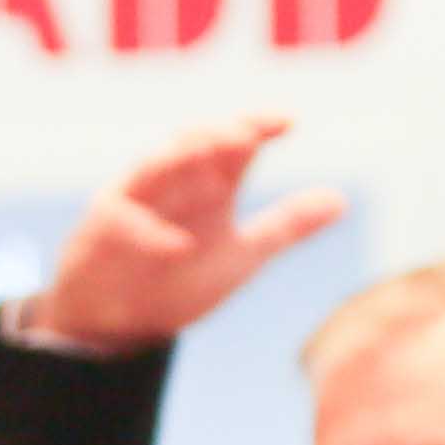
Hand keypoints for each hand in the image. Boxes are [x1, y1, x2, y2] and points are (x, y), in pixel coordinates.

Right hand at [23, 118, 349, 352]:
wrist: (121, 322)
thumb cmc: (180, 279)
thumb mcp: (243, 255)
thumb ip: (286, 225)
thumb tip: (340, 200)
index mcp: (210, 184)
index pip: (235, 143)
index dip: (259, 126)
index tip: (289, 121)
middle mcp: (173, 183)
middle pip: (193, 141)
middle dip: (217, 134)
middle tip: (247, 134)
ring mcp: (136, 203)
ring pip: (152, 167)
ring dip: (178, 159)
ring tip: (206, 154)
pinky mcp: (104, 233)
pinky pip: (125, 225)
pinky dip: (151, 233)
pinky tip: (178, 246)